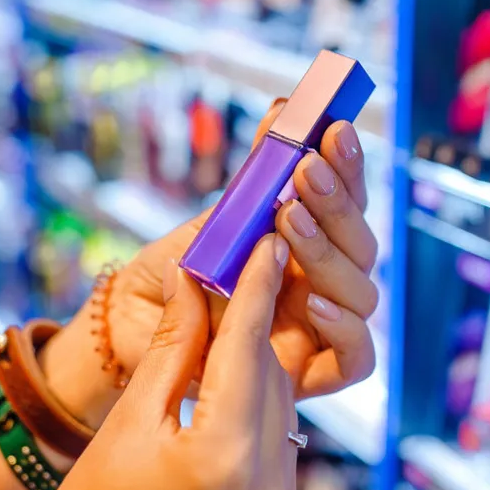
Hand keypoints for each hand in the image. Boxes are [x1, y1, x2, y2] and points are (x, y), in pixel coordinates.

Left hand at [41, 101, 378, 427]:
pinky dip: (344, 329)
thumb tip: (280, 115)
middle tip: (305, 170)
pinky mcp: (311, 374)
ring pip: (363, 293)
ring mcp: (319, 329)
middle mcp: (321, 284)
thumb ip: (248, 184)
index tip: (332, 127)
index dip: (348, 166)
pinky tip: (312, 303)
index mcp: (306, 244)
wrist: (126, 336)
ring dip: (330, 252)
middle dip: (337, 203)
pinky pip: (355, 357)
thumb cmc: (169, 279)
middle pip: (362, 245)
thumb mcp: (204, 224)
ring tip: (288, 221)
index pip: (346, 202)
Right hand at [53, 236, 297, 489]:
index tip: (264, 238)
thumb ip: (171, 351)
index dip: (255, 285)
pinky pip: (275, 428)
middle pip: (268, 370)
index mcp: (227, 454)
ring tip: (225, 304)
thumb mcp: (127, 426)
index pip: (249, 347)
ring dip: (253, 352)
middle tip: (233, 261)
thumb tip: (192, 282)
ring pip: (277, 397)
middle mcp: (270, 478)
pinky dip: (254, 392)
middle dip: (250, 316)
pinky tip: (228, 365)